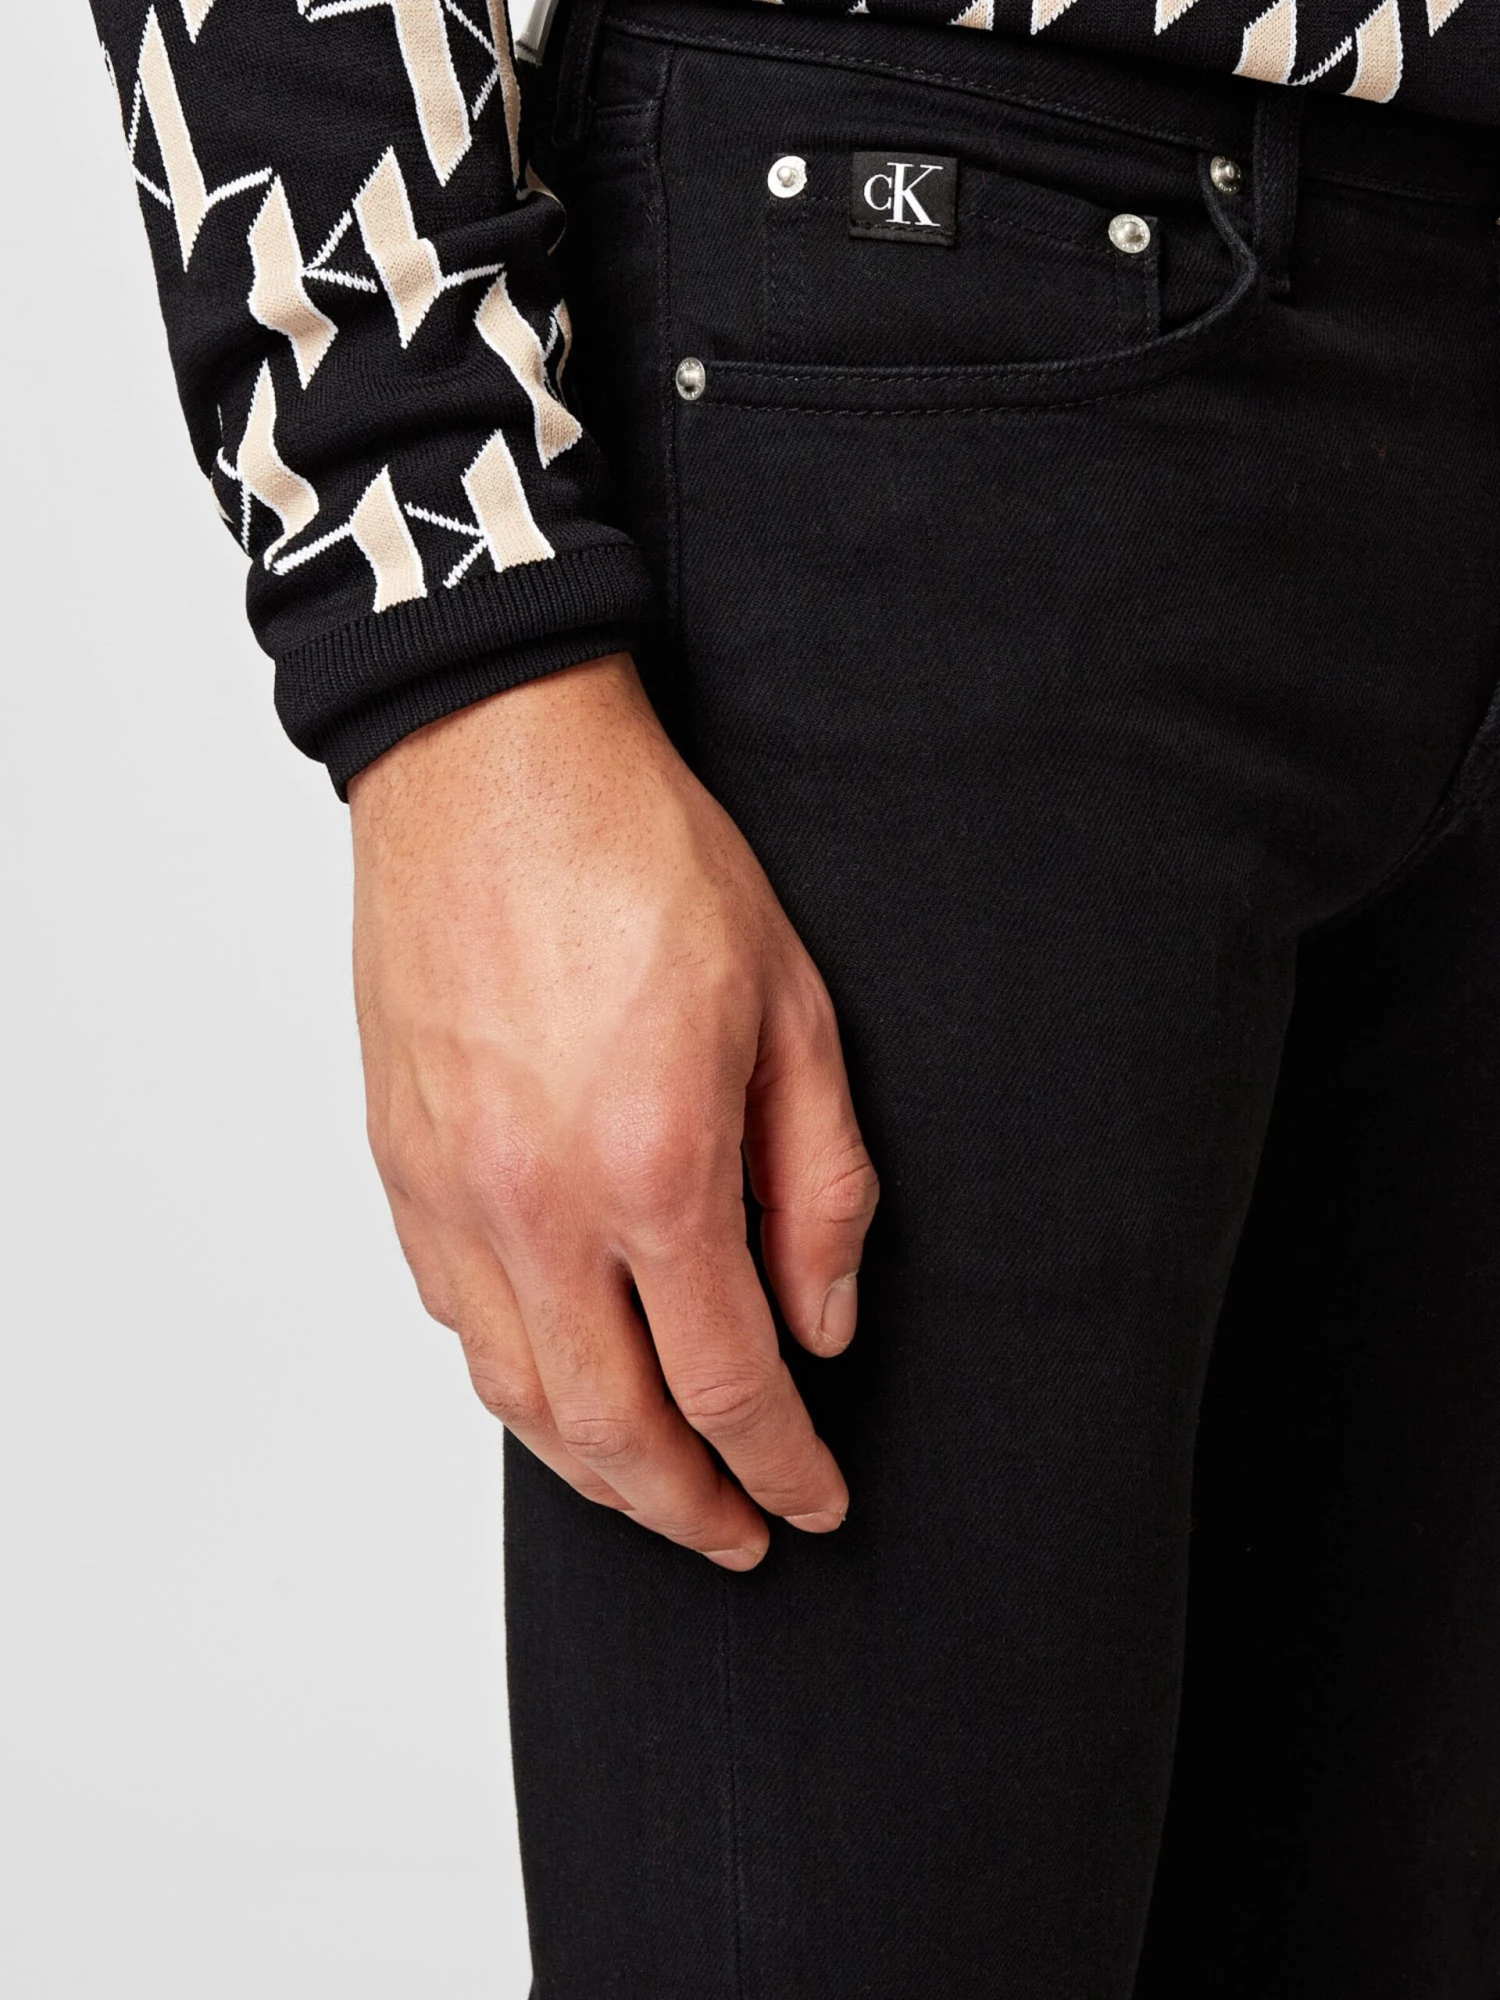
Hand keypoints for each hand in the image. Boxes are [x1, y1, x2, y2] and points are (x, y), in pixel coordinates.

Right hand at [348, 654, 878, 1568]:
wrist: (493, 762)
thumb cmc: (647, 861)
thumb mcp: (792, 1010)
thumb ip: (820, 1185)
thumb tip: (822, 1324)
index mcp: (654, 1167)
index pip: (731, 1383)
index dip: (783, 1468)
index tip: (816, 1504)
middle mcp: (537, 1204)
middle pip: (612, 1430)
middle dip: (687, 1507)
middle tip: (739, 1539)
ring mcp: (452, 1191)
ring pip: (517, 1395)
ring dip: (594, 1469)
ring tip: (657, 1489)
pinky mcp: (401, 1162)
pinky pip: (455, 1318)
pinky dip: (518, 1381)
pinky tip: (563, 1379)